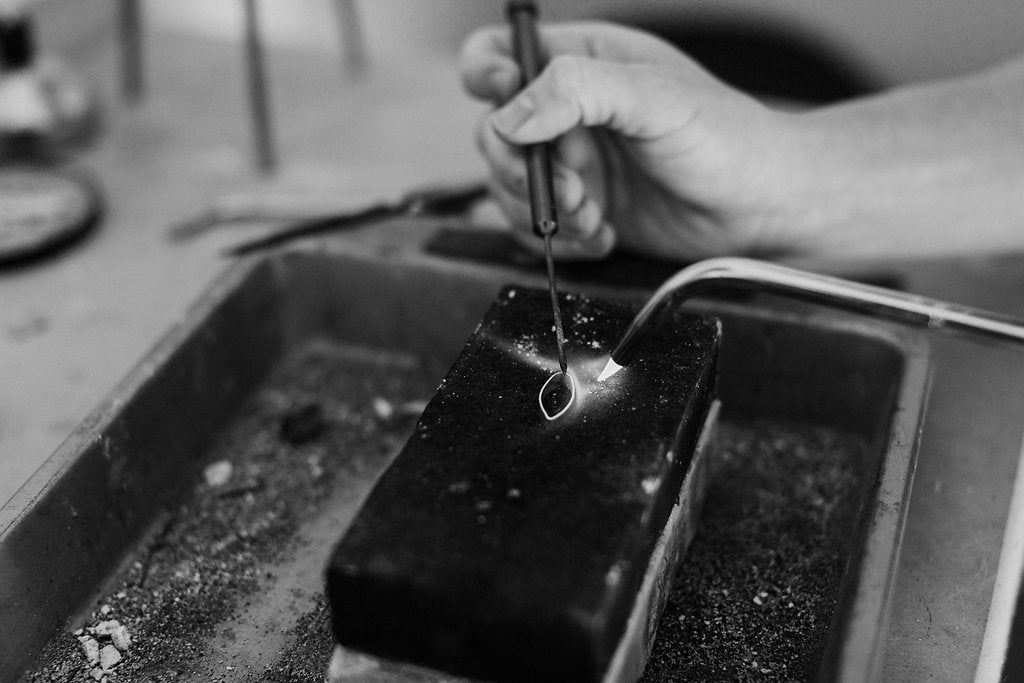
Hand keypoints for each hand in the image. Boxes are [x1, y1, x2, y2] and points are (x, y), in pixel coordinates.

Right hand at [460, 21, 809, 260]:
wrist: (762, 209)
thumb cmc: (729, 139)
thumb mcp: (654, 98)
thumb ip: (578, 90)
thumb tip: (510, 115)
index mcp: (583, 62)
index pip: (499, 55)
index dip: (489, 81)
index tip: (513, 113)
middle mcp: (569, 111)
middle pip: (494, 133)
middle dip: (526, 170)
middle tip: (573, 187)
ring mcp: (572, 163)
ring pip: (508, 187)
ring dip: (545, 211)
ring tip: (594, 215)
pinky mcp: (581, 210)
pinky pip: (535, 228)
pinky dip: (562, 240)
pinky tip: (603, 235)